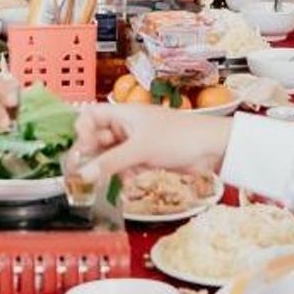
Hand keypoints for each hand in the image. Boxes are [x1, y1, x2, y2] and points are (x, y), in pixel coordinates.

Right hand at [71, 103, 233, 186]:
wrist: (212, 148)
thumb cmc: (180, 136)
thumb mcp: (140, 149)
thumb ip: (110, 163)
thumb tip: (82, 174)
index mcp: (122, 113)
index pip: (89, 116)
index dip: (82, 132)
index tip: (84, 149)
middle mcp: (126, 126)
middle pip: (97, 139)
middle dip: (94, 157)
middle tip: (88, 174)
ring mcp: (136, 142)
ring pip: (110, 155)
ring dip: (110, 168)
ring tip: (113, 179)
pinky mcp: (145, 156)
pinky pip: (124, 166)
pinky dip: (124, 174)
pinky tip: (131, 180)